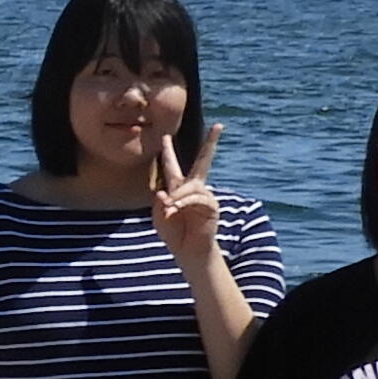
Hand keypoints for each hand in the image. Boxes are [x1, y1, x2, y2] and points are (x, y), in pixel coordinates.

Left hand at [148, 124, 224, 273]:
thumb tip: (164, 192)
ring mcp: (205, 196)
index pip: (172, 165)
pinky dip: (184, 202)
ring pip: (191, 186)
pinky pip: (197, 198)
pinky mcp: (211, 207)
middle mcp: (194, 188)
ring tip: (170, 208)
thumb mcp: (159, 218)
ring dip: (178, 196)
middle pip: (203, 160)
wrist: (189, 252)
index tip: (165, 135)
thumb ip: (159, 204)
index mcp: (178, 187)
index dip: (168, 151)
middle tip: (219, 126)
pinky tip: (176, 209)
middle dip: (211, 143)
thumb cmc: (173, 234)